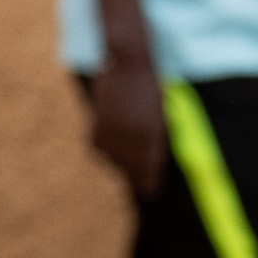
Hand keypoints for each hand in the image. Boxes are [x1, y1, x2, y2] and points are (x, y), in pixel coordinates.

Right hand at [80, 64, 167, 196]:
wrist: (129, 63)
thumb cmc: (150, 88)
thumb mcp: (160, 114)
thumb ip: (155, 137)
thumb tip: (148, 159)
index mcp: (152, 134)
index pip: (149, 166)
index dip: (149, 181)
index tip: (149, 194)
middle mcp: (132, 135)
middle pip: (130, 166)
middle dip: (134, 177)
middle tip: (138, 187)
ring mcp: (113, 129)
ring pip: (112, 158)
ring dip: (118, 163)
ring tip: (124, 164)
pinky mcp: (98, 122)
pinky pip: (98, 146)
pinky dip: (104, 149)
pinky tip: (110, 148)